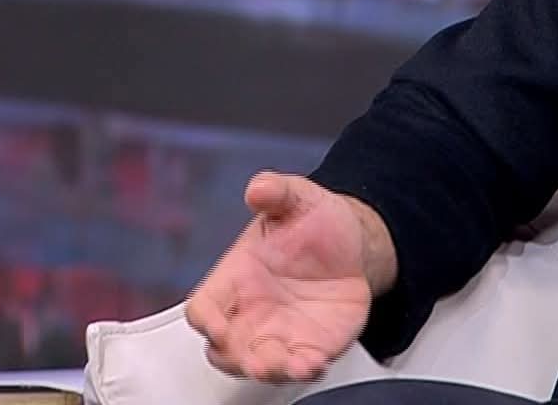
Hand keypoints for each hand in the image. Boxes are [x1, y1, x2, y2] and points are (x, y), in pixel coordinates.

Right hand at [186, 172, 375, 381]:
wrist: (353, 243)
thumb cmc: (312, 224)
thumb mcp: (297, 198)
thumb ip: (276, 191)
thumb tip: (259, 187)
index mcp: (235, 279)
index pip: (204, 307)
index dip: (205, 321)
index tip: (216, 327)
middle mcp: (250, 314)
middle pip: (226, 350)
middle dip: (237, 359)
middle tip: (256, 359)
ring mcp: (279, 335)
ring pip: (261, 366)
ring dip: (272, 370)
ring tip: (292, 365)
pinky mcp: (310, 346)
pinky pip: (301, 367)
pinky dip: (305, 370)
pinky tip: (315, 363)